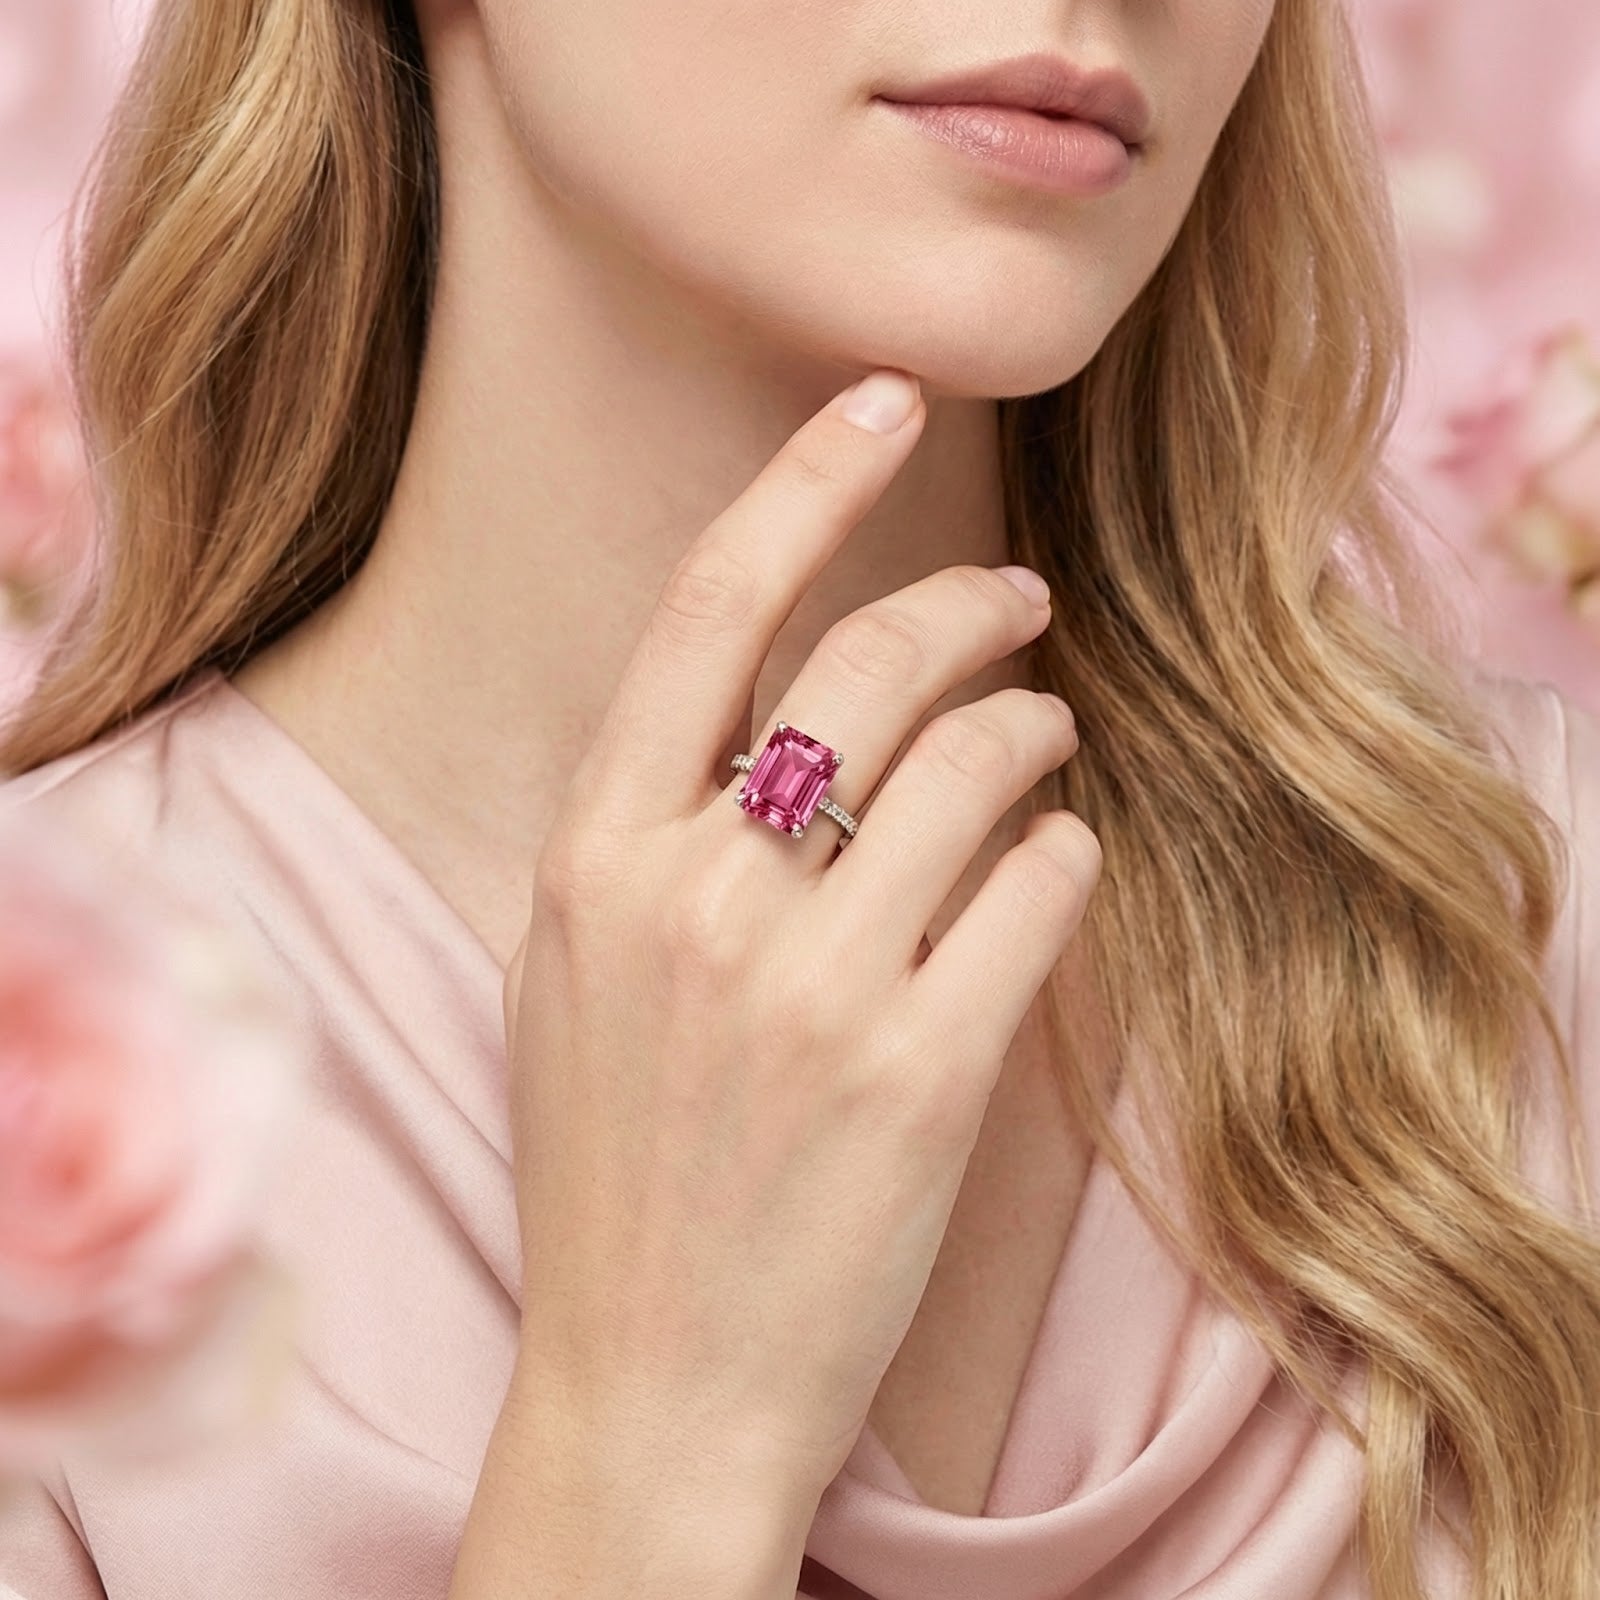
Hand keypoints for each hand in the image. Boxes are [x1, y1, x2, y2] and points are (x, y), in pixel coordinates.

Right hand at [501, 368, 1099, 1506]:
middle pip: (871, 665)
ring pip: (981, 766)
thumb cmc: (615, 1166)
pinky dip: (1063, 854)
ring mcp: (814, 988)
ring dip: (1034, 725)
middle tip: (1018, 601)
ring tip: (1047, 735)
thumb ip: (648, 829)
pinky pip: (1042, 889)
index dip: (805, 481)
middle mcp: (700, 900)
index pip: (711, 609)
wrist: (656, 1374)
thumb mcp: (576, 972)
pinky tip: (1050, 865)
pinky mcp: (923, 1073)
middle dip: (969, 605)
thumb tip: (774, 693)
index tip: (880, 402)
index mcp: (595, 857)